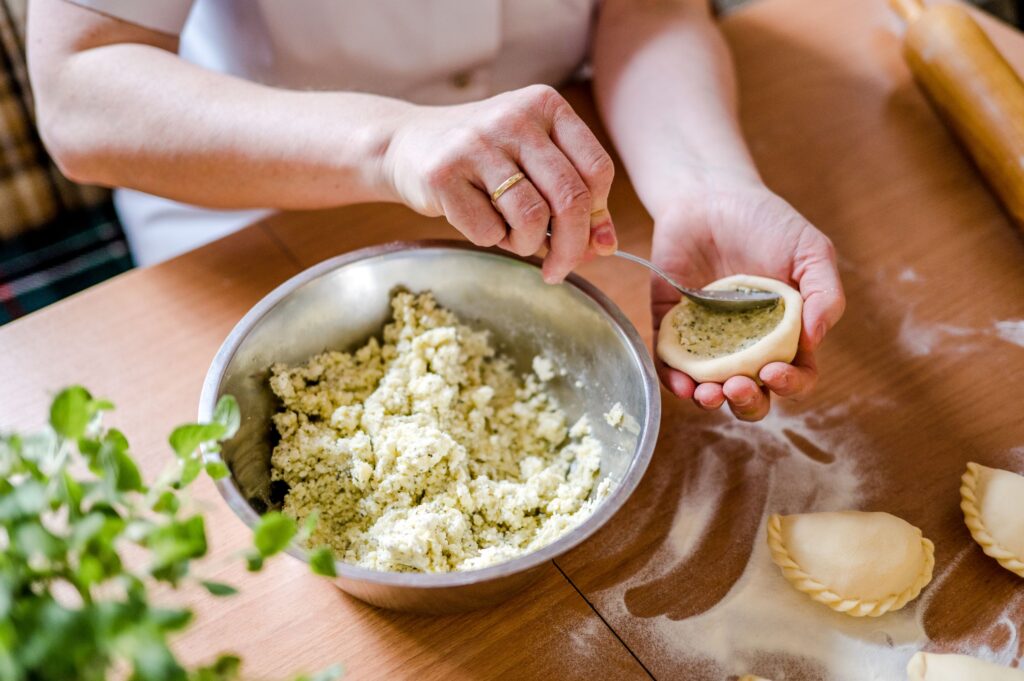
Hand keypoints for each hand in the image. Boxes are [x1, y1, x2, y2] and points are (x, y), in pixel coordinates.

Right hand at [384, 85, 617, 282]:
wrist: (407, 145)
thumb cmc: (484, 159)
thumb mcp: (534, 163)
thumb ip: (575, 198)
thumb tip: (607, 246)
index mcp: (546, 105)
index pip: (596, 170)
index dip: (597, 215)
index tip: (585, 239)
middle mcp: (514, 118)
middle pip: (570, 199)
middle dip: (572, 247)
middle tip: (559, 269)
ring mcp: (476, 144)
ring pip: (532, 220)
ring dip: (528, 245)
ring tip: (512, 238)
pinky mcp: (443, 174)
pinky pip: (489, 232)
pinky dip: (492, 241)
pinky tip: (480, 222)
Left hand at [651, 181, 844, 420]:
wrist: (710, 195)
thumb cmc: (766, 222)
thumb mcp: (811, 250)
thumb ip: (825, 292)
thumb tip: (817, 338)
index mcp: (786, 334)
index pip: (795, 375)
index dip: (789, 385)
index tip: (774, 371)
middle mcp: (747, 345)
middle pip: (752, 394)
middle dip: (747, 402)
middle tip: (737, 387)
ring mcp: (708, 340)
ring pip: (710, 388)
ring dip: (710, 400)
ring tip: (706, 394)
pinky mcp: (671, 329)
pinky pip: (670, 364)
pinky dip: (674, 380)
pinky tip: (680, 383)